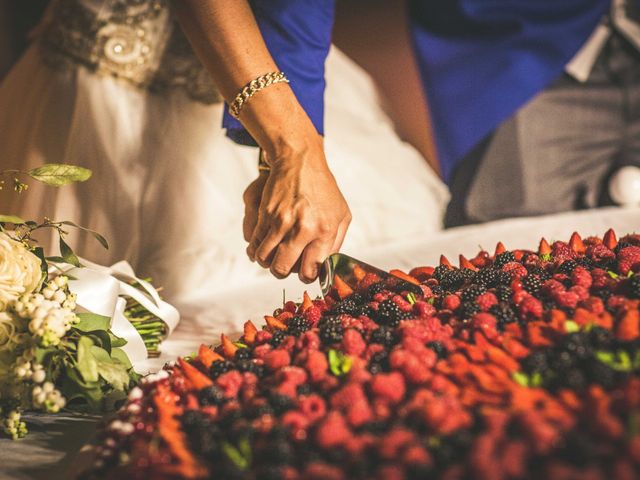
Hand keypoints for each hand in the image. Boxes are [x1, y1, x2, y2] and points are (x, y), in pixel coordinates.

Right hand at [243, 139, 350, 282]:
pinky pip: (255, 243)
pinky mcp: (265, 215)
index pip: (311, 269)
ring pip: (265, 258)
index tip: (305, 273)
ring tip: (272, 257)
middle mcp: (302, 228)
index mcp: (324, 230)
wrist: (299, 161)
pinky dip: (256, 249)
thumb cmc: (323, 188)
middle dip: (282, 273)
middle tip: (285, 267)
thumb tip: (326, 267)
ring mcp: (281, 221)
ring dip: (267, 262)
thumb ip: (336, 242)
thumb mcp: (341, 214)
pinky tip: (262, 247)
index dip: (307, 276)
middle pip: (283, 268)